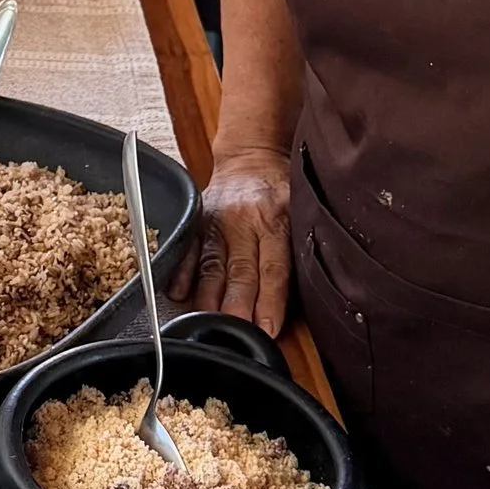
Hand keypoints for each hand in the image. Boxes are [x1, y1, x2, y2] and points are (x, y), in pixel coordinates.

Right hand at [192, 147, 291, 334]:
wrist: (251, 155)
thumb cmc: (281, 190)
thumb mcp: (301, 212)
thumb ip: (299, 249)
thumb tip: (311, 296)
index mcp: (275, 219)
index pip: (273, 268)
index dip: (270, 302)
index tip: (267, 329)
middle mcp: (243, 220)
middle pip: (239, 271)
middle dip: (236, 306)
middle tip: (235, 332)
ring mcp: (216, 221)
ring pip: (210, 265)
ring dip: (208, 298)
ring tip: (208, 325)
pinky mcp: (196, 220)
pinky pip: (187, 249)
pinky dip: (181, 273)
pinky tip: (178, 294)